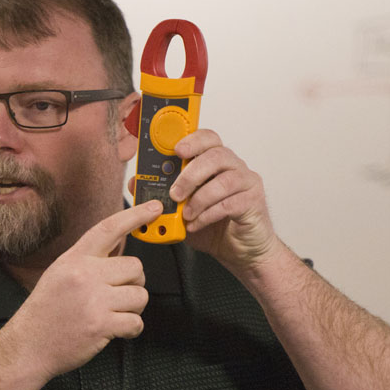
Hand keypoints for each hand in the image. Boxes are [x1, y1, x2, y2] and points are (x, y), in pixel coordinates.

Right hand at [2, 200, 162, 380]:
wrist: (28, 346)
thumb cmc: (47, 311)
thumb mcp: (61, 274)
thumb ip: (89, 261)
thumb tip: (121, 250)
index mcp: (74, 259)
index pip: (109, 229)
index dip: (135, 215)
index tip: (154, 207)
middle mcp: (84, 275)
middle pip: (135, 267)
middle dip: (133, 283)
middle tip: (118, 295)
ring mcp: (94, 300)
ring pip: (140, 295)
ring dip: (132, 307)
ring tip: (112, 313)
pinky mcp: (102, 325)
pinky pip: (136, 322)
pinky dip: (130, 329)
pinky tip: (115, 330)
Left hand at [165, 129, 277, 270]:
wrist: (243, 251)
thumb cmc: (217, 227)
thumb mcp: (181, 211)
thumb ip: (161, 194)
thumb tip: (136, 183)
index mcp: (216, 162)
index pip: (207, 138)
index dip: (191, 139)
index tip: (176, 149)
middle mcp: (233, 167)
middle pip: (215, 155)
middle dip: (190, 174)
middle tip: (175, 193)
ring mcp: (246, 182)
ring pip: (224, 180)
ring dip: (199, 198)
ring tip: (186, 214)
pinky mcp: (253, 201)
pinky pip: (230, 203)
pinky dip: (209, 214)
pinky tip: (197, 224)